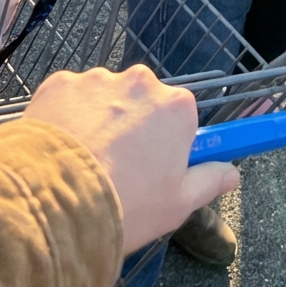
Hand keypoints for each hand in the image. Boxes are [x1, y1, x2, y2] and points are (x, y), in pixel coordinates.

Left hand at [23, 66, 238, 254]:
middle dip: (131, 127)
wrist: (52, 206)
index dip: (168, 141)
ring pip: (104, 99)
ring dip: (97, 121)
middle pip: (142, 102)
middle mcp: (141, 81)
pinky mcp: (59, 84)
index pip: (180, 116)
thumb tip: (233, 173)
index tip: (154, 164)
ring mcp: (98, 80)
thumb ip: (210, 180)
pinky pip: (68, 99)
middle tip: (114, 169)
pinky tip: (57, 151)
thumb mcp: (178, 204)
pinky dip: (65, 118)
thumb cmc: (126, 206)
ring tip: (79, 164)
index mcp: (176, 106)